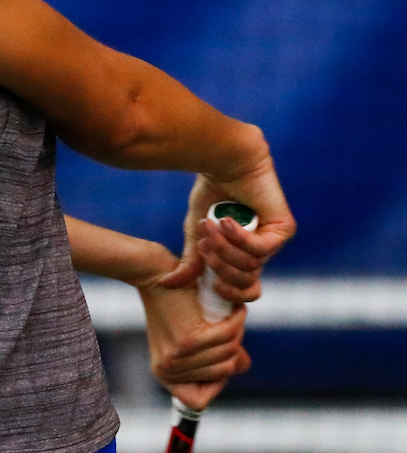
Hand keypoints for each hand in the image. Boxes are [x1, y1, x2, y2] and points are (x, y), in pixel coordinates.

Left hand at [138, 264, 250, 411]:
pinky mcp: (188, 341)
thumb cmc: (177, 304)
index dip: (214, 381)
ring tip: (229, 314)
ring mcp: (177, 358)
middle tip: (226, 323)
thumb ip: (219, 355)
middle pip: (222, 373)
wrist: (156, 275)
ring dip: (236, 333)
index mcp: (164, 375)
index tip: (216, 353)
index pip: (198, 402)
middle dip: (231, 348)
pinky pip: (228, 338)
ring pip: (228, 355)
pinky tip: (235, 310)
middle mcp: (167, 371)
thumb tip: (243, 366)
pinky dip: (237, 321)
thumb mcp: (195, 336)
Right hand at [158, 155, 295, 303]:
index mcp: (244, 255)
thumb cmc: (211, 192)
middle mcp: (262, 250)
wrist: (225, 160)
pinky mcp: (284, 229)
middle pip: (246, 281)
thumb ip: (191, 260)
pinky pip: (260, 248)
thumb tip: (168, 285)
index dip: (228, 292)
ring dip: (225, 248)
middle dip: (220, 267)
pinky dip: (239, 238)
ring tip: (210, 226)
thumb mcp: (197, 233)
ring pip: (250, 265)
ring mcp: (274, 240)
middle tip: (204, 246)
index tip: (210, 283)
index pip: (243, 289)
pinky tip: (226, 221)